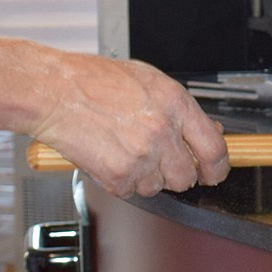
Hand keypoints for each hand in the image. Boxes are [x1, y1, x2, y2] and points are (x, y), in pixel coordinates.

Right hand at [31, 51, 230, 197]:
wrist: (53, 91)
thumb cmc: (94, 80)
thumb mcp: (148, 80)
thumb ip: (180, 109)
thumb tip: (207, 130)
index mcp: (175, 104)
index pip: (214, 149)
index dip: (217, 168)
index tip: (213, 173)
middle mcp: (162, 131)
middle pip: (187, 177)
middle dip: (174, 173)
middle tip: (155, 158)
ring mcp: (141, 156)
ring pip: (158, 188)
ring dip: (144, 177)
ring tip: (123, 149)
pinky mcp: (118, 175)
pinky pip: (130, 191)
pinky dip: (119, 180)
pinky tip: (108, 155)